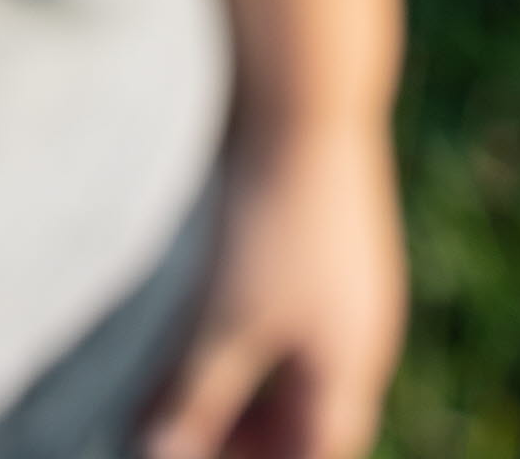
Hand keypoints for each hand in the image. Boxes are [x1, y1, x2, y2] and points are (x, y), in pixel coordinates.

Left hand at [141, 117, 406, 458]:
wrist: (307, 96)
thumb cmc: (271, 217)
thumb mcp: (226, 317)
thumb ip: (196, 393)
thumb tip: (159, 456)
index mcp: (349, 364)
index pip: (318, 449)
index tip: (198, 454)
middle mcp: (359, 328)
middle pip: (308, 407)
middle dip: (251, 429)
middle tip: (181, 429)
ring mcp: (346, 277)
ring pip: (295, 354)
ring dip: (244, 375)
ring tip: (178, 377)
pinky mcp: (322, 233)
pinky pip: (289, 304)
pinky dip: (248, 325)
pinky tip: (202, 306)